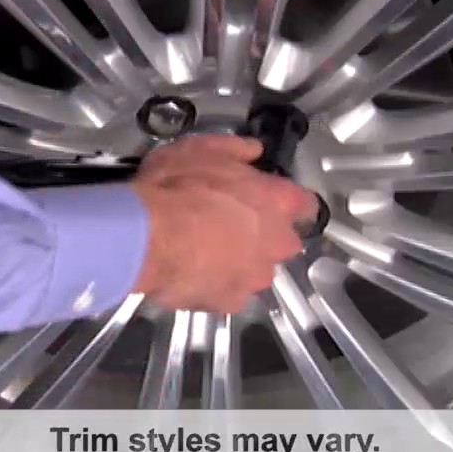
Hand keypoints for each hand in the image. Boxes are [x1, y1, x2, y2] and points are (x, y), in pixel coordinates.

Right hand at [130, 134, 317, 313]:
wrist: (147, 236)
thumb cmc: (176, 188)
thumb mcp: (202, 150)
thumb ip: (235, 150)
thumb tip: (251, 150)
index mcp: (277, 200)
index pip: (305, 204)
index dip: (289, 203)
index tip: (271, 201)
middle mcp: (276, 241)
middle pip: (284, 242)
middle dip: (264, 237)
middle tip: (230, 226)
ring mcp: (255, 275)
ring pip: (257, 271)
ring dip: (240, 264)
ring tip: (206, 253)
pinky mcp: (231, 301)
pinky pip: (230, 294)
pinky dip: (216, 287)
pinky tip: (194, 274)